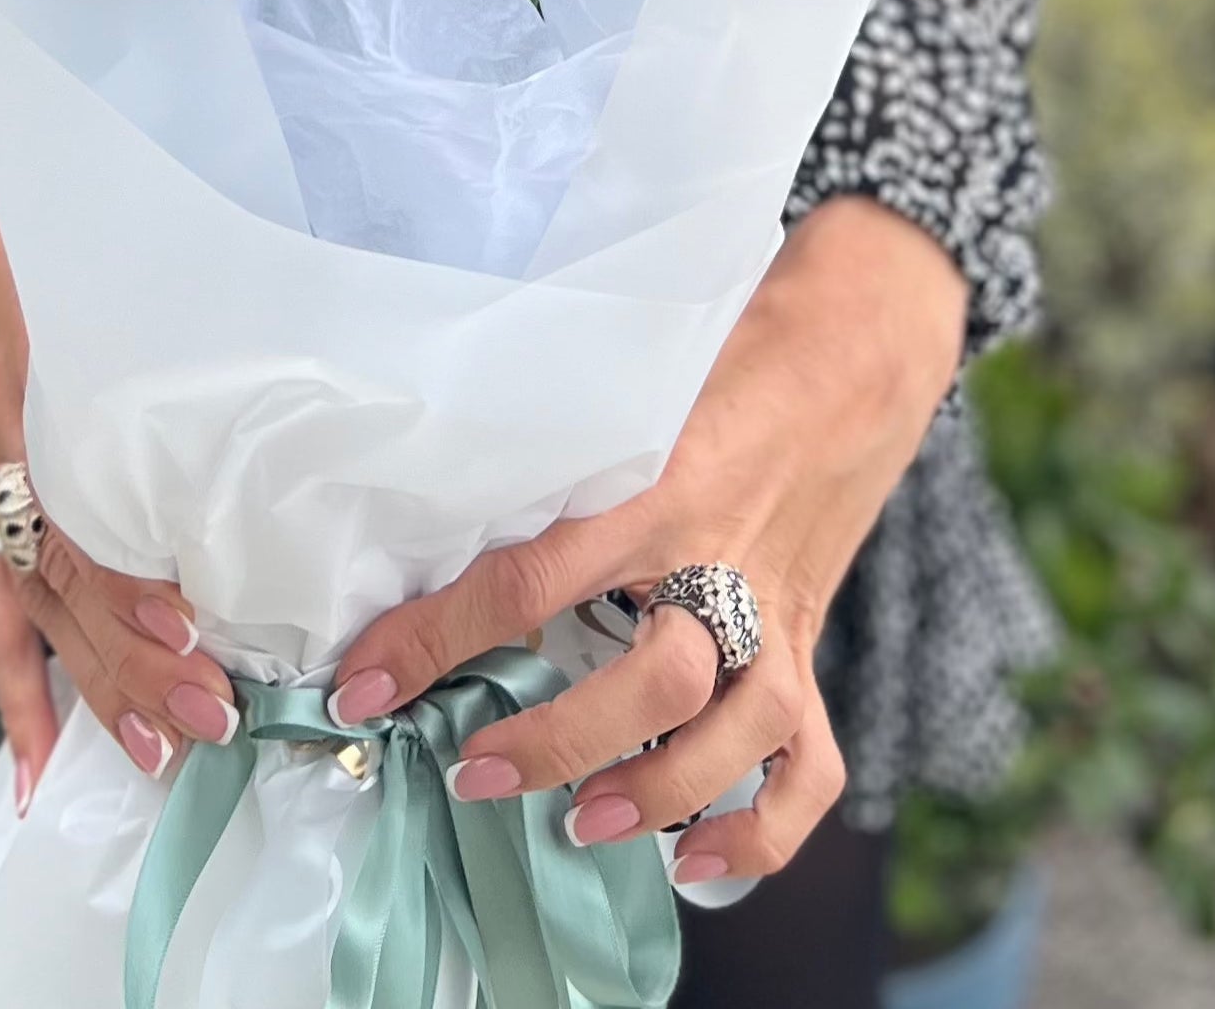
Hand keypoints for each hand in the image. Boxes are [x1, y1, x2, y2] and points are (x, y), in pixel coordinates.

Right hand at [0, 11, 237, 806]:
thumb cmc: (61, 151)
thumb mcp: (120, 211)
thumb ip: (184, 269)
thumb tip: (302, 309)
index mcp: (42, 383)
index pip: (81, 523)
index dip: (132, 592)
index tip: (197, 641)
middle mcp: (7, 431)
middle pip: (67, 580)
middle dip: (137, 664)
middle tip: (217, 723)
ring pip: (38, 598)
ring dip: (94, 680)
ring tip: (157, 755)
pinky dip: (15, 671)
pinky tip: (36, 756)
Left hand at [328, 197, 967, 885]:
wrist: (853, 352)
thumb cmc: (720, 356)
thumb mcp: (632, 382)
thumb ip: (551, 439)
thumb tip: (415, 485)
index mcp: (660, 483)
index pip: (533, 576)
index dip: (436, 638)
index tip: (361, 686)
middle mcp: (722, 557)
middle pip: (656, 677)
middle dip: (559, 739)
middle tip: (470, 772)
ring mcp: (777, 613)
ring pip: (739, 729)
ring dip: (661, 790)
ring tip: (582, 824)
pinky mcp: (809, 648)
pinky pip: (808, 762)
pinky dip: (763, 830)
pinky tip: (698, 864)